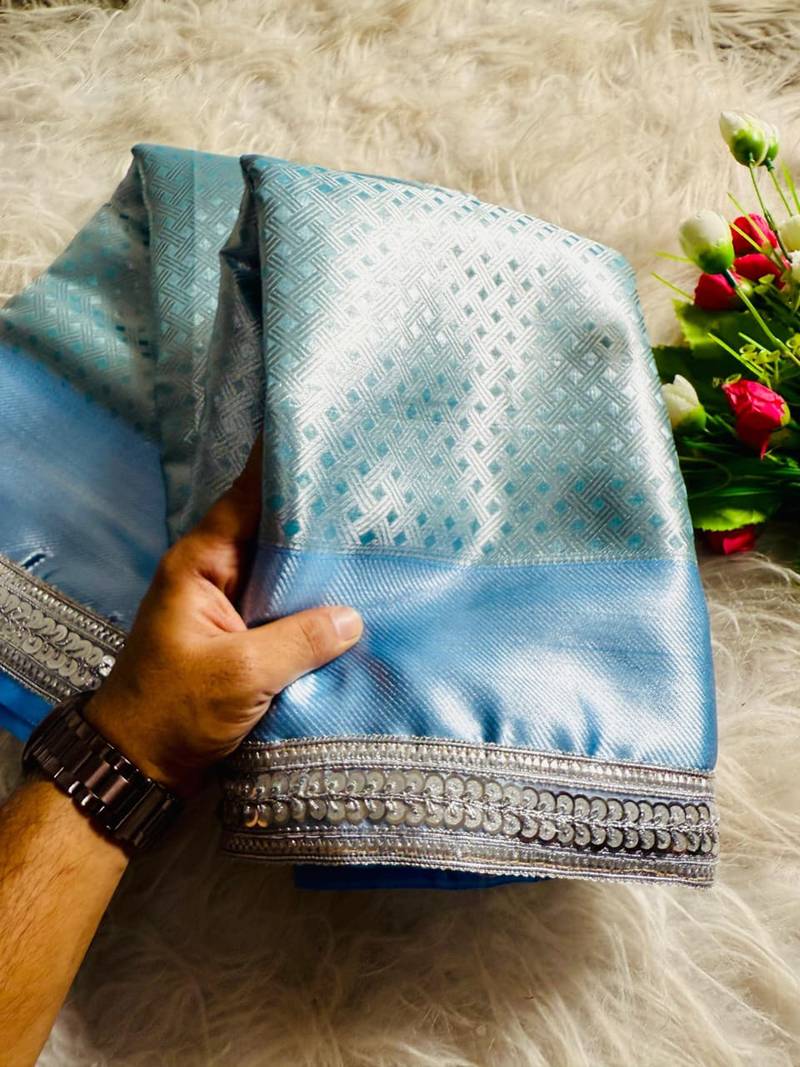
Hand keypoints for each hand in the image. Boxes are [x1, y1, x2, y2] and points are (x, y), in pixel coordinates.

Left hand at [84, 441, 362, 795]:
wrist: (138, 767)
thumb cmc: (174, 712)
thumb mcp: (240, 674)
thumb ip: (299, 640)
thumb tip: (353, 617)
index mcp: (200, 563)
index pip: (246, 497)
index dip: (285, 469)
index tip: (328, 443)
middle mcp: (214, 574)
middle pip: (270, 529)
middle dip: (314, 513)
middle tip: (372, 490)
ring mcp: (229, 607)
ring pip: (280, 569)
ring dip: (318, 561)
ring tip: (376, 534)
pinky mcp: (242, 637)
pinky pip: (283, 605)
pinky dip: (312, 600)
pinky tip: (353, 597)